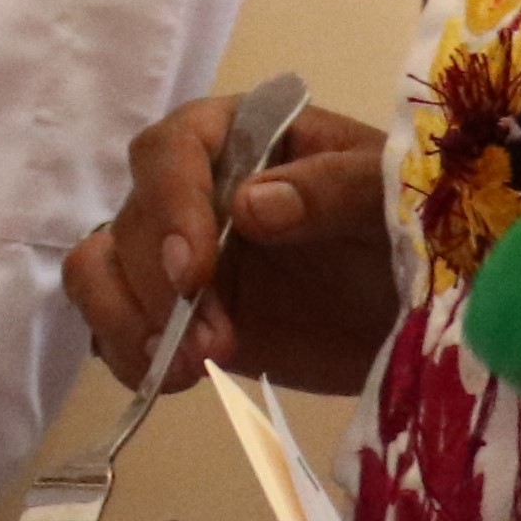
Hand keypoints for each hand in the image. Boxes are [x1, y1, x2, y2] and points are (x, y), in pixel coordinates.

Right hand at [66, 94, 397, 396]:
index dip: (169, 205)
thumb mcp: (392, 196)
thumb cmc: (415, 234)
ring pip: (97, 270)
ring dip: (127, 320)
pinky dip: (130, 358)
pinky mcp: (174, 316)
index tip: (196, 271)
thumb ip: (333, 188)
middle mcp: (191, 190)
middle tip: (216, 344)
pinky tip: (178, 381)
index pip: (168, 150)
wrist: (424, 314)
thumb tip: (246, 204)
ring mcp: (176, 256)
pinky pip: (114, 329)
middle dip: (159, 287)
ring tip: (187, 368)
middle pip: (129, 220)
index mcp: (239, 138)